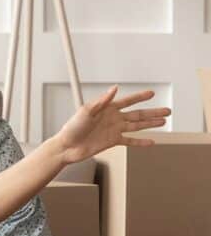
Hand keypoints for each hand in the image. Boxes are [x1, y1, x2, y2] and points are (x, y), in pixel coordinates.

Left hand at [55, 86, 169, 163]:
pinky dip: (140, 142)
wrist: (66, 147)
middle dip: (153, 112)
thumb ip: (102, 101)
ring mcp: (114, 130)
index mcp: (107, 109)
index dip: (140, 97)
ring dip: (150, 124)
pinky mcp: (112, 141)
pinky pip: (130, 141)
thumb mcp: (86, 111)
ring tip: (164, 121)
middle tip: (167, 110)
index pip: (128, 101)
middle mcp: (113, 118)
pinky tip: (151, 142)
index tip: (152, 93)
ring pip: (137, 126)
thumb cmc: (72, 128)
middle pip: (138, 114)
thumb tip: (114, 89)